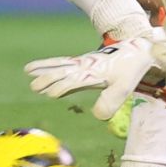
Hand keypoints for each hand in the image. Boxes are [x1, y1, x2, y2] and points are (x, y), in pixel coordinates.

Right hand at [24, 33, 163, 120]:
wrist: (138, 48)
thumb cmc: (131, 68)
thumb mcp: (124, 86)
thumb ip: (111, 101)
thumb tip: (98, 117)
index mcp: (94, 72)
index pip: (75, 81)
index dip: (64, 87)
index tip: (51, 94)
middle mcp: (86, 66)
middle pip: (63, 71)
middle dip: (49, 78)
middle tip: (33, 86)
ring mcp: (84, 62)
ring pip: (61, 65)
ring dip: (45, 68)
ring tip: (27, 70)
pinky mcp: (84, 62)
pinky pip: (64, 63)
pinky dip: (52, 64)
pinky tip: (40, 69)